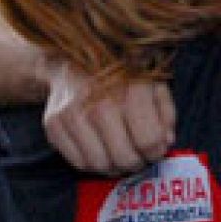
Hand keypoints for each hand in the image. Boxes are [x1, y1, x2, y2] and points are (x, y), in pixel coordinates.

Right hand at [43, 62, 175, 173]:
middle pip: (125, 158)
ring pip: (100, 165)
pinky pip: (78, 162)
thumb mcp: (152, 82)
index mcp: (129, 89)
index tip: (155, 148)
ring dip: (114, 166)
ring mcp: (73, 114)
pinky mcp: (54, 124)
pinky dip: (92, 162)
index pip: (148, 140)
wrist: (72, 55)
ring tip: (120, 153)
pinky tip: (100, 149)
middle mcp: (99, 103)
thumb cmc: (119, 71)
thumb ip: (165, 112)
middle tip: (138, 155)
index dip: (156, 150)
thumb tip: (166, 142)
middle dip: (137, 162)